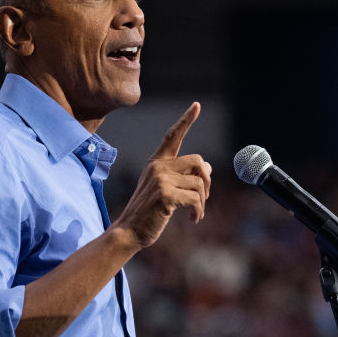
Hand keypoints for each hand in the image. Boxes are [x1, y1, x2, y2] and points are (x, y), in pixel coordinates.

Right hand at [112, 102, 211, 248]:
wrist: (129, 231)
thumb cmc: (149, 212)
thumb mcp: (165, 189)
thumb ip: (182, 176)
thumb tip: (207, 166)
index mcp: (156, 162)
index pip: (173, 136)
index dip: (186, 120)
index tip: (197, 105)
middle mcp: (157, 167)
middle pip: (198, 162)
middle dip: (207, 181)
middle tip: (203, 199)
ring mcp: (160, 179)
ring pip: (199, 183)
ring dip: (203, 201)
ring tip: (195, 213)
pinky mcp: (165, 195)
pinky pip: (196, 199)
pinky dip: (199, 211)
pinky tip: (194, 219)